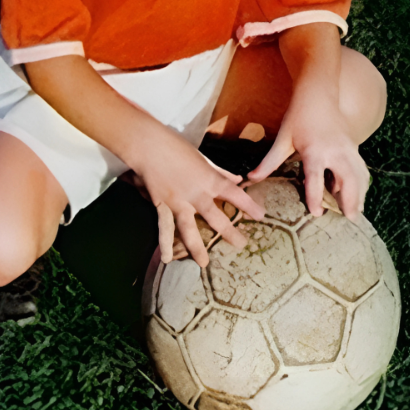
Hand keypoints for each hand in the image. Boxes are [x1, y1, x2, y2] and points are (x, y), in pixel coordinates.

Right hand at [132, 130, 264, 267]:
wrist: (148, 146)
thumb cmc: (176, 146)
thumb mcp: (202, 157)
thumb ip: (220, 171)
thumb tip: (237, 179)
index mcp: (209, 179)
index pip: (234, 194)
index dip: (249, 205)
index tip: (260, 216)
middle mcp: (196, 194)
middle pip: (216, 218)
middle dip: (230, 233)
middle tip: (241, 244)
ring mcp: (178, 202)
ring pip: (189, 230)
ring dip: (197, 248)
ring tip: (204, 263)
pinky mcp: (162, 205)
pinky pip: (165, 227)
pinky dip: (165, 243)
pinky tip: (167, 258)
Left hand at [247, 90, 368, 220]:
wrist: (318, 95)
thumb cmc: (298, 117)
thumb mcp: (282, 139)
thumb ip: (268, 162)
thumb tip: (250, 178)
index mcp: (314, 151)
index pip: (316, 179)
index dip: (315, 198)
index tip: (317, 214)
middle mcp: (335, 152)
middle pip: (348, 180)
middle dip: (350, 201)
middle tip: (348, 220)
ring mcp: (348, 149)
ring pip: (360, 176)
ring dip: (360, 195)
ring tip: (355, 213)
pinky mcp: (354, 147)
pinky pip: (362, 169)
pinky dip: (363, 184)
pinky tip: (359, 196)